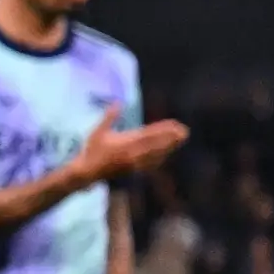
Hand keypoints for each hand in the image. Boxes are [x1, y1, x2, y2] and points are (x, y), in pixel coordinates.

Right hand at [70, 107, 190, 189]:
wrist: (87, 171)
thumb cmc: (92, 149)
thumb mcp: (99, 131)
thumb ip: (110, 116)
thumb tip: (117, 101)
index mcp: (127, 142)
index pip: (150, 134)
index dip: (164, 129)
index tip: (175, 124)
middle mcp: (134, 152)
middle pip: (158, 144)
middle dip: (172, 138)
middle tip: (186, 131)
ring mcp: (135, 162)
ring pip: (157, 154)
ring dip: (170, 147)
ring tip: (181, 140)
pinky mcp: (134, 170)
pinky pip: (151, 164)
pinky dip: (161, 157)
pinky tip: (168, 153)